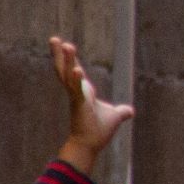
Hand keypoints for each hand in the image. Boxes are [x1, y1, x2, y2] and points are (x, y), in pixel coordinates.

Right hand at [52, 37, 133, 170]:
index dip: (69, 58)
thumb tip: (130, 111)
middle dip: (60, 54)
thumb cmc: (97, 131)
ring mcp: (77, 98)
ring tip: (65, 44)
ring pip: (68, 75)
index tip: (64, 44)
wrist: (90, 145)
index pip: (75, 70)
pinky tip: (76, 69)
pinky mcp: (79, 105)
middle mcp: (78, 92)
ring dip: (67, 60)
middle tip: (54, 38)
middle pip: (66, 68)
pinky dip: (76, 79)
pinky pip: (76, 90)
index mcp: (84, 91)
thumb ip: (121, 112)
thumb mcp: (114, 117)